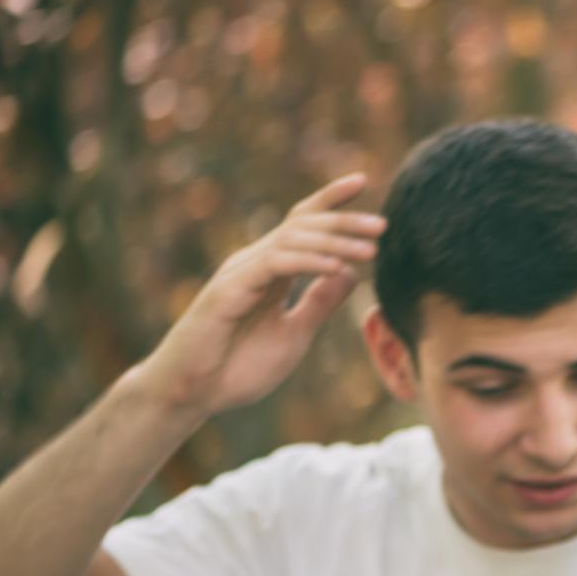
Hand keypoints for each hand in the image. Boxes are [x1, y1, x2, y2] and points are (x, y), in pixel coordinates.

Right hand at [132, 173, 381, 419]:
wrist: (194, 394)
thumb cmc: (237, 367)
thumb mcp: (295, 333)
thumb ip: (319, 303)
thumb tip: (351, 273)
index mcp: (271, 271)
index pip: (302, 224)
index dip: (330, 202)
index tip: (362, 181)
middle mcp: (255, 263)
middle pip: (302, 226)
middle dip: (344, 221)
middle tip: (383, 223)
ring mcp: (240, 273)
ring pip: (291, 241)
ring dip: (334, 242)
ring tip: (371, 249)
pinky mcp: (229, 291)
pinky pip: (275, 266)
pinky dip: (308, 263)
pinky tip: (337, 268)